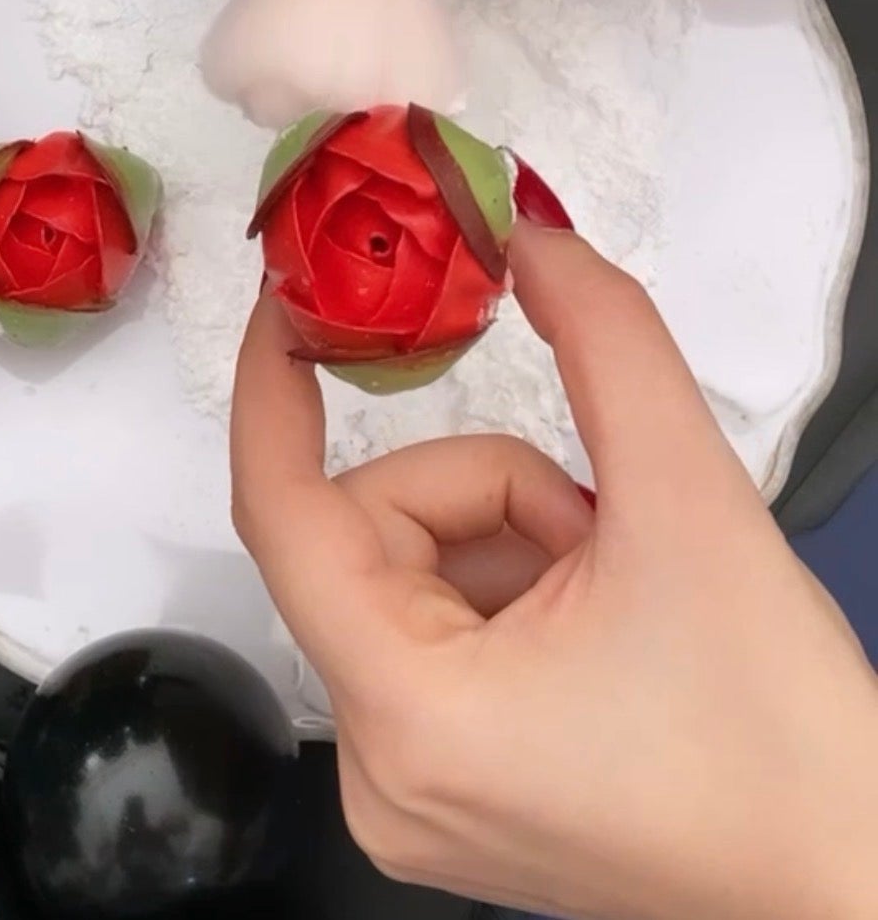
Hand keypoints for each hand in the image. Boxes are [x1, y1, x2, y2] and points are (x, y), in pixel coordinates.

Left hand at [231, 225, 877, 919]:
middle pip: (369, 535)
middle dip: (487, 490)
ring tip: (615, 585)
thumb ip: (605, 341)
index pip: (280, 516)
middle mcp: (382, 770)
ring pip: (409, 570)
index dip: (272, 394)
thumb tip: (528, 235)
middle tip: (597, 524)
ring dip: (510, 536)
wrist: (852, 880)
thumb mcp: (689, 501)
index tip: (287, 308)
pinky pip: (435, 626)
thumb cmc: (779, 735)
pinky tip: (599, 620)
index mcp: (412, 714)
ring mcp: (410, 789)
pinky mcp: (449, 788)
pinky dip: (510, 582)